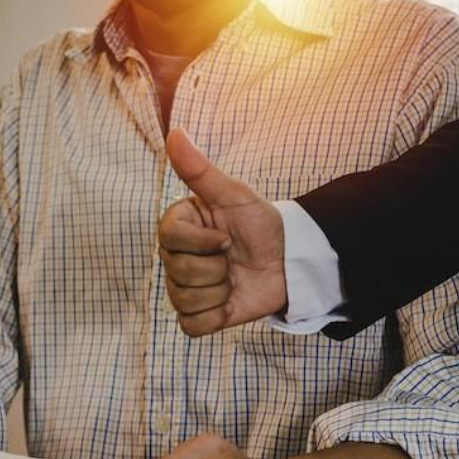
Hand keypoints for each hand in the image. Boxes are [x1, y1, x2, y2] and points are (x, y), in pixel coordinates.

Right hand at [159, 128, 286, 336]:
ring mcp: (185, 289)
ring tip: (234, 278)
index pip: (170, 241)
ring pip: (186, 300)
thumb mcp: (233, 194)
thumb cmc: (260, 223)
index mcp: (177, 229)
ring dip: (220, 291)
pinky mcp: (200, 316)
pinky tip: (230, 302)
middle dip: (216, 268)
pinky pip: (192, 325)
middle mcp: (175, 259)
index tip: (225, 236)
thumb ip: (200, 169)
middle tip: (233, 258)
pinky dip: (216, 317)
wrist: (288, 260)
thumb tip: (175, 132)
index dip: (203, 242)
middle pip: (179, 273)